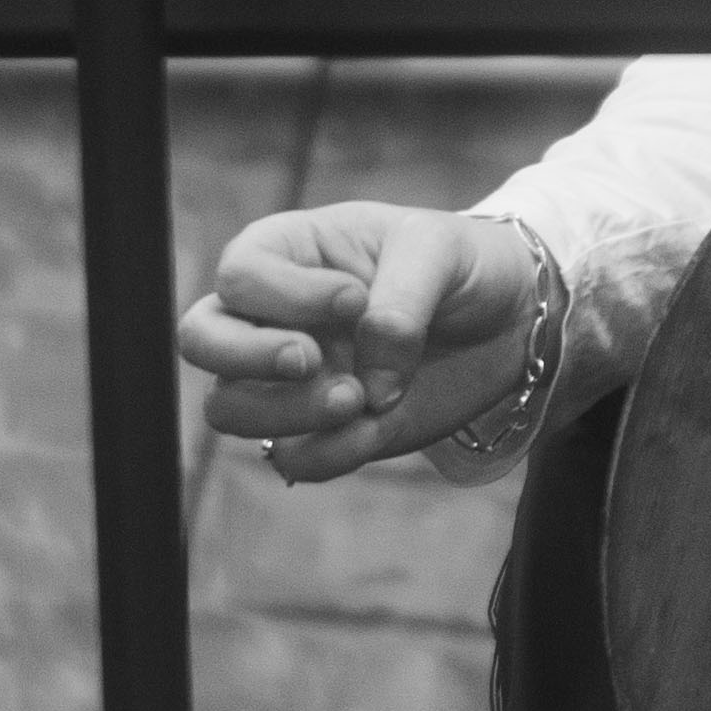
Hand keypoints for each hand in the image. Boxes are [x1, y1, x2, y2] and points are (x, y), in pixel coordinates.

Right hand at [177, 197, 542, 482]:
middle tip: (310, 358)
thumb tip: (368, 385)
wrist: (510, 319)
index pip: (239, 275)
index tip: (354, 298)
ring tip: (356, 399)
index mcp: (289, 252)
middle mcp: (275, 316)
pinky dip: (327, 454)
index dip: (285, 296)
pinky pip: (291, 458)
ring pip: (230, 409)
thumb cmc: (460, 264)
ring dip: (287, 412)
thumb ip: (398, 306)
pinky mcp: (326, 430)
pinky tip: (376, 429)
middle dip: (245, 358)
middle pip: (200, 341)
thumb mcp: (437, 254)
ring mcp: (293, 378)